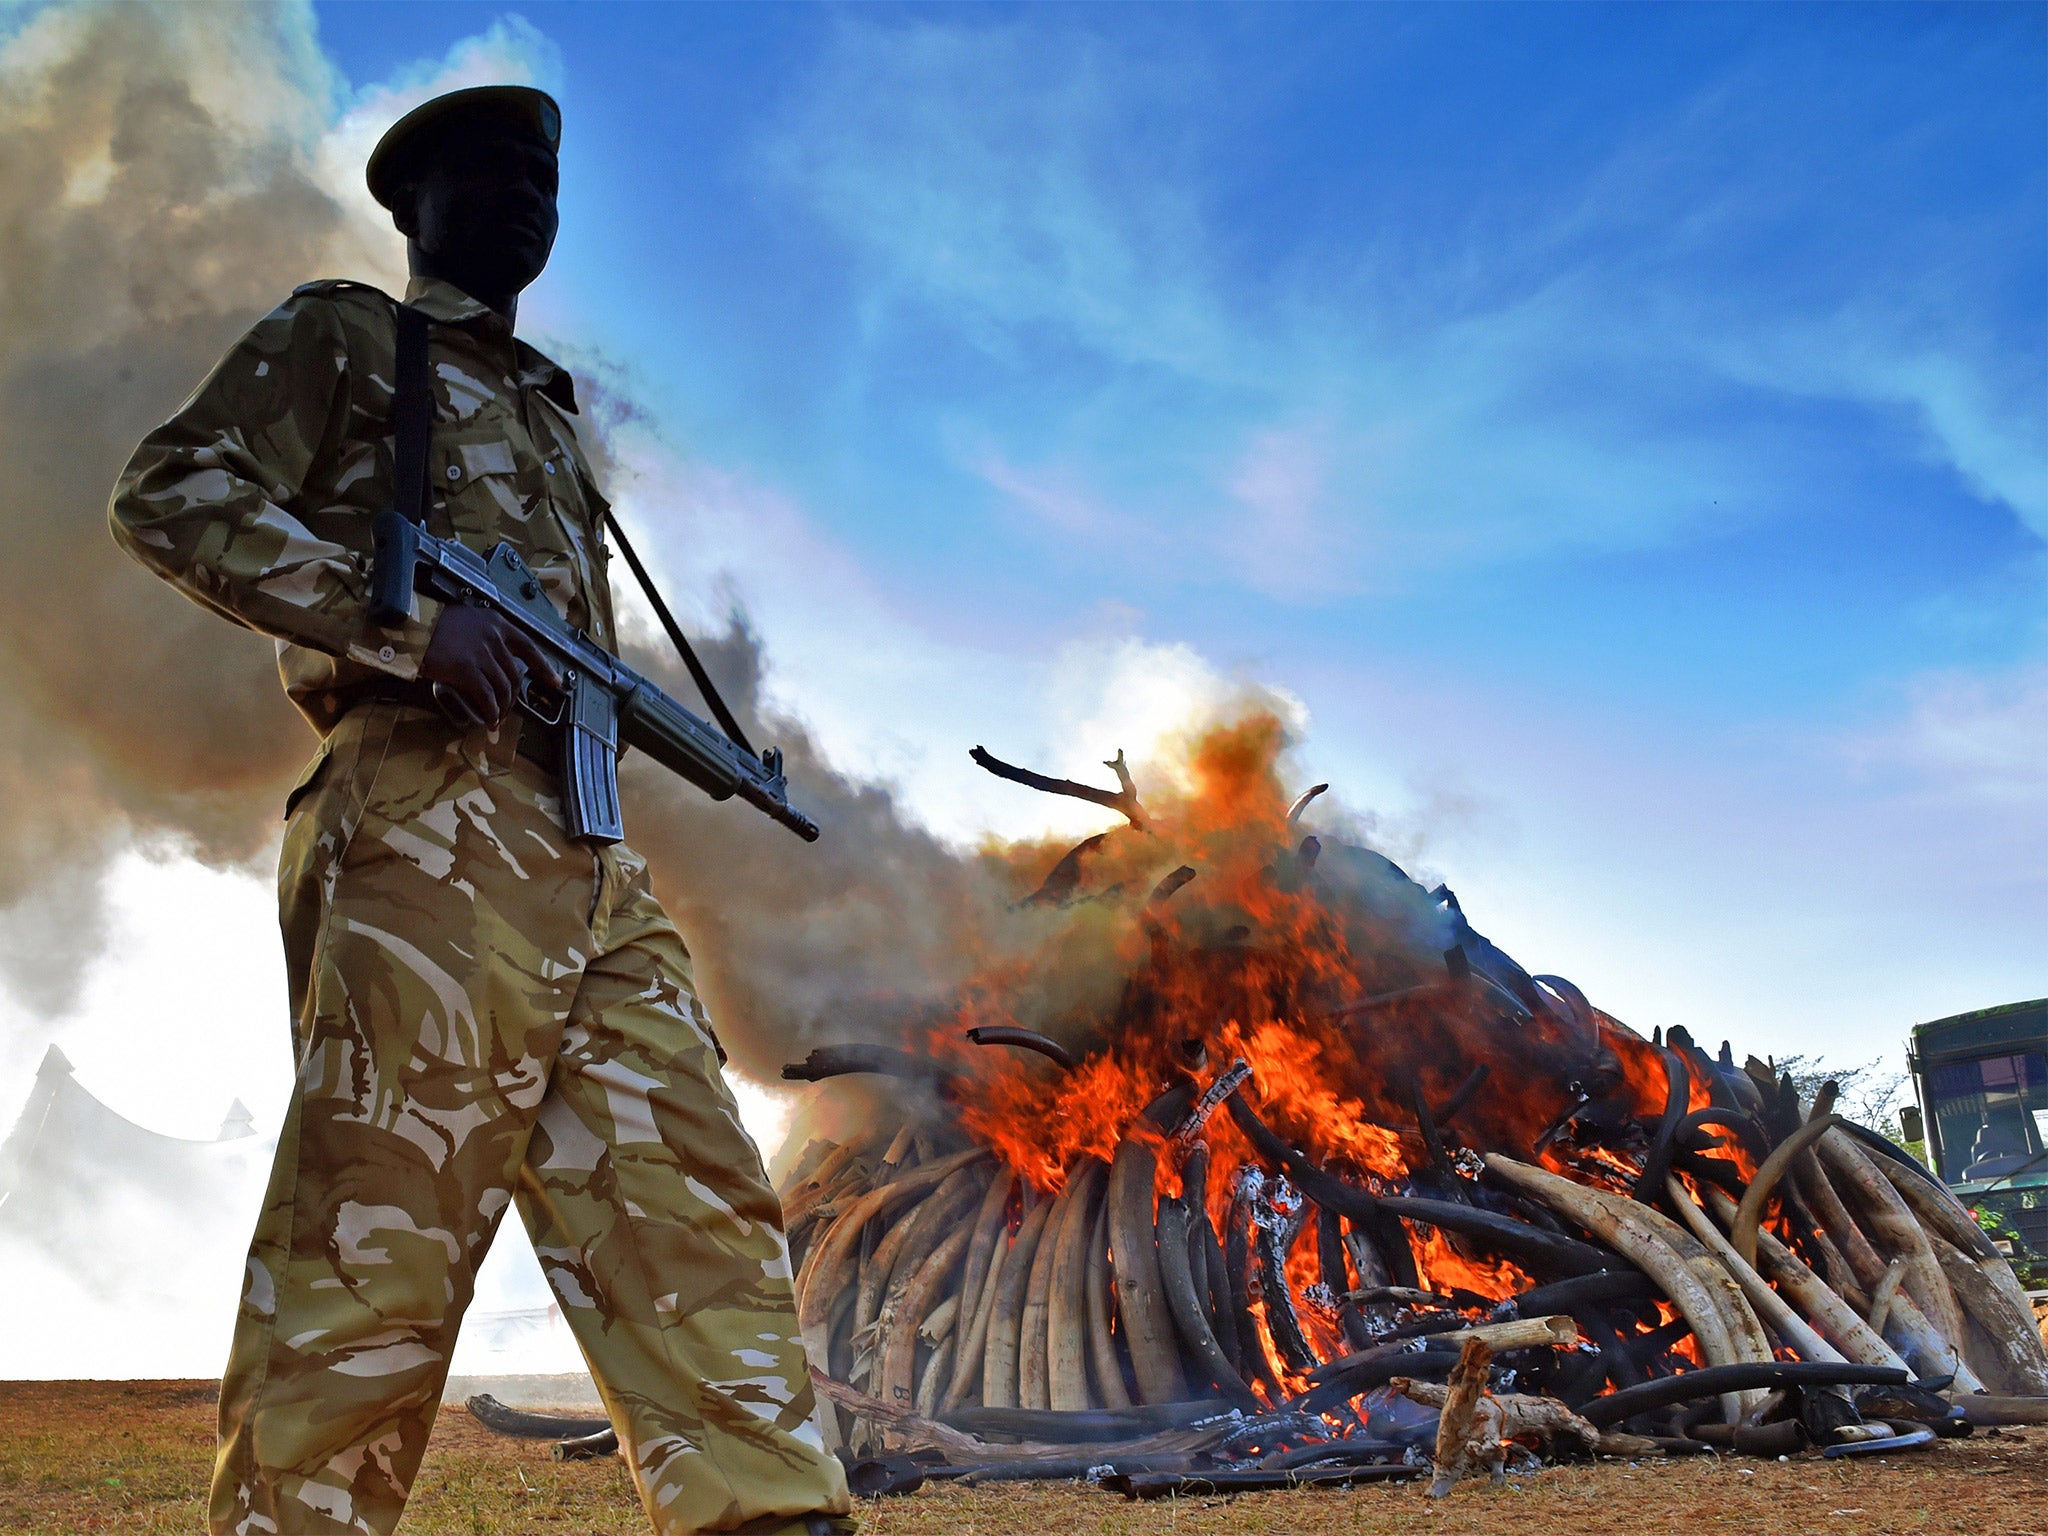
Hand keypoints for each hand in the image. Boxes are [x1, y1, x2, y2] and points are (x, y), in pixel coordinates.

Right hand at [419, 604, 561, 727]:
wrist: (414, 628)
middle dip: (515, 697)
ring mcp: (483, 654)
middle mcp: (494, 638)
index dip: (543, 667)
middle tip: (509, 708)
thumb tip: (493, 662)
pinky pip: (487, 696)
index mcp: (497, 624)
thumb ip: (485, 637)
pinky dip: (491, 711)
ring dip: (503, 707)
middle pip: (515, 674)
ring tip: (498, 717)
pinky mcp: (468, 670)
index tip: (555, 683)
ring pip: (504, 688)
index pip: (529, 647)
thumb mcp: (469, 622)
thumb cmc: (435, 626)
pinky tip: (490, 719)